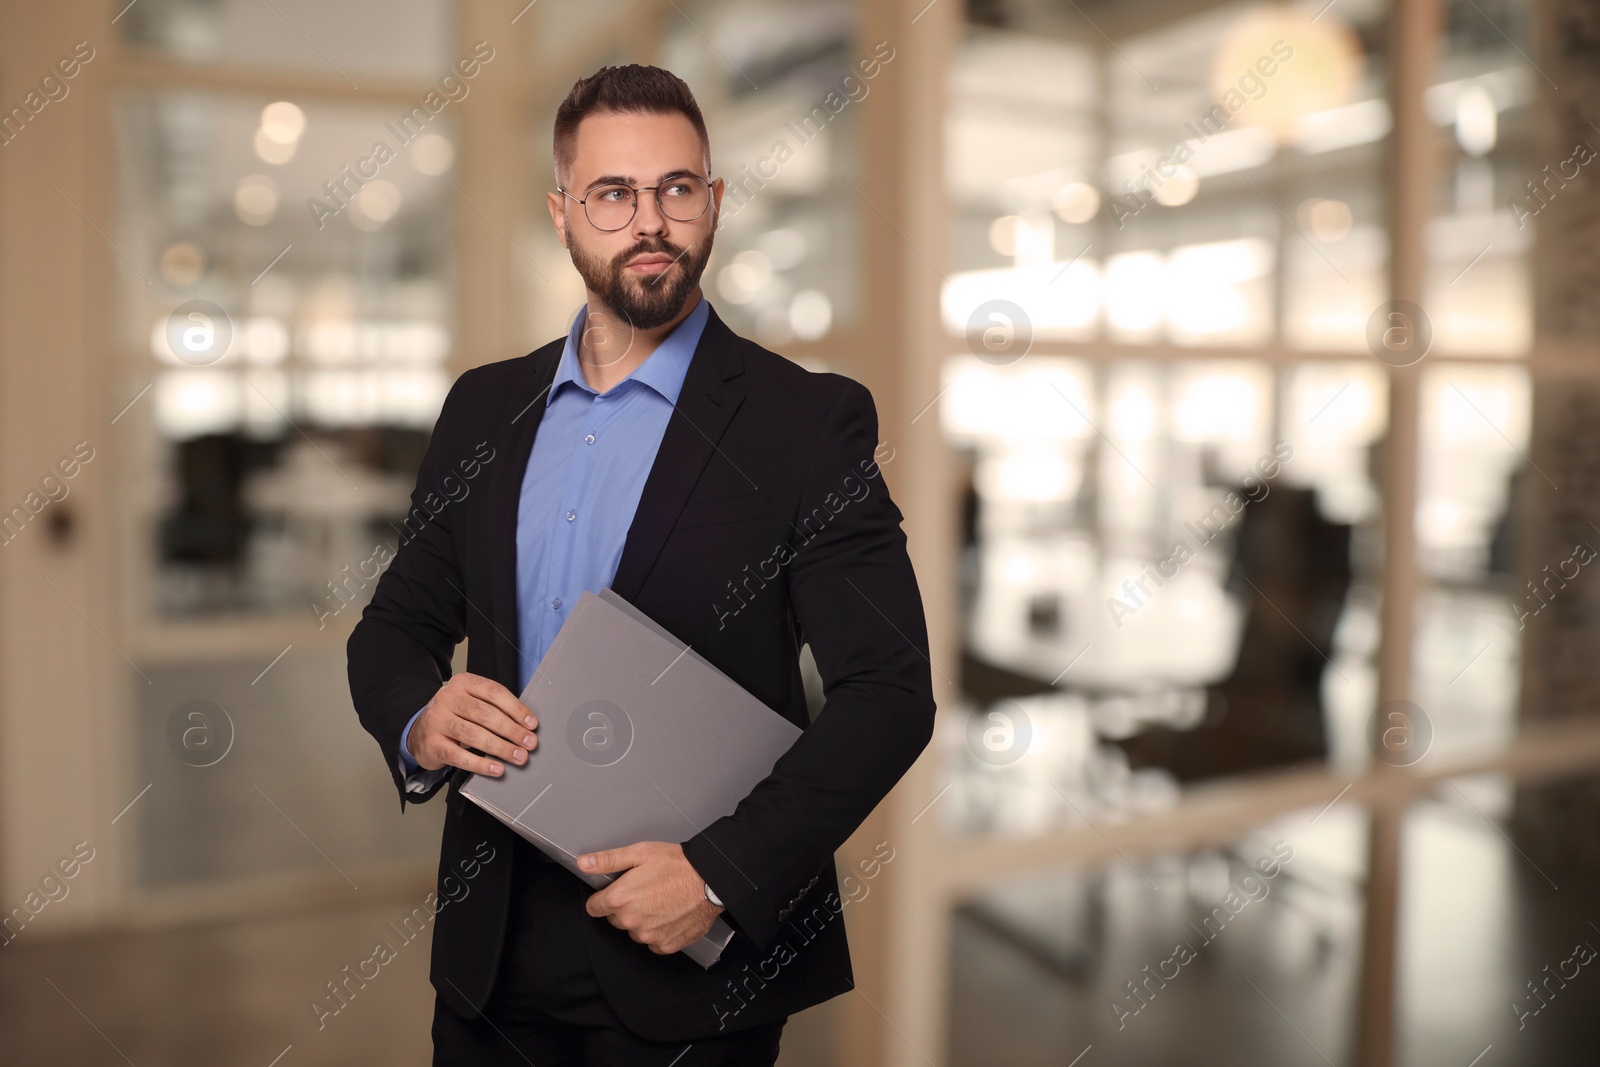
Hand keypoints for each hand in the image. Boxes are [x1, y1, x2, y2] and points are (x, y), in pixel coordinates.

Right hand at [408, 673, 537, 775]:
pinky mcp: (432, 744)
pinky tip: (497, 769)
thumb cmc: (456, 716)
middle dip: (512, 730)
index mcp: (462, 683)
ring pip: (474, 735)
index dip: (516, 708)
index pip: (494, 692)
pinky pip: (460, 756)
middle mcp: (447, 699)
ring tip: (519, 756)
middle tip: (530, 743)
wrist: (419, 731)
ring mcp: (437, 721)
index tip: (532, 724)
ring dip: (501, 748)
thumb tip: (526, 726)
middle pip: (485, 714)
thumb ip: (494, 708)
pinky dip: (481, 764)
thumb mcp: (471, 702)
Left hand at [580, 842, 722, 953]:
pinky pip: (653, 942)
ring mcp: (649, 936)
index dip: (603, 898)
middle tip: (645, 890)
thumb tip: (584, 863)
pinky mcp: (666, 945)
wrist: (711, 880)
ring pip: (634, 931)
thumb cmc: (677, 864)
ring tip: (660, 901)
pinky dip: (658, 931)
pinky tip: (669, 914)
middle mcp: (632, 921)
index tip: (614, 892)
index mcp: (621, 899)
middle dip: (625, 907)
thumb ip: (608, 860)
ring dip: (642, 920)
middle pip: (615, 919)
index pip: (594, 908)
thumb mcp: (640, 853)